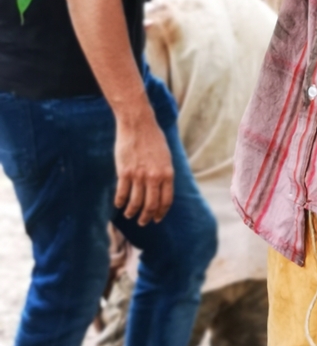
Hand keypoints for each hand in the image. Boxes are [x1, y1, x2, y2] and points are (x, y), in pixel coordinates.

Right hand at [114, 109, 173, 225]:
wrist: (138, 123)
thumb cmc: (153, 138)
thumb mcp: (166, 156)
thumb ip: (164, 173)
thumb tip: (162, 188)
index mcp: (168, 173)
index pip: (166, 200)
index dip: (161, 212)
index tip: (157, 218)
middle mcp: (154, 177)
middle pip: (151, 205)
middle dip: (146, 217)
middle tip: (143, 222)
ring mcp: (139, 175)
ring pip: (135, 202)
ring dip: (132, 212)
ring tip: (129, 215)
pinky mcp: (124, 172)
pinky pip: (122, 193)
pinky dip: (120, 202)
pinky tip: (119, 205)